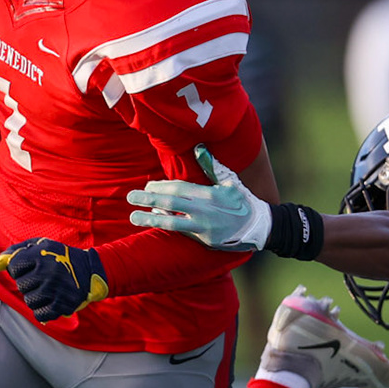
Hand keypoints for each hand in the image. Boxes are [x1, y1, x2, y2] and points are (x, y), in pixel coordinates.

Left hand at [0, 238, 108, 321]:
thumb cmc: (58, 256)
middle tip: (44, 278)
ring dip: (36, 297)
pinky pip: (39, 315)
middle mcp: (47, 272)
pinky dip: (43, 311)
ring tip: (49, 289)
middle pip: (21, 286)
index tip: (32, 267)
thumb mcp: (38, 246)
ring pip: (29, 301)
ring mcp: (55, 290)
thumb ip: (13, 253)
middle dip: (29, 283)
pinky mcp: (62, 305)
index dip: (20, 269)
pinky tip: (52, 301)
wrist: (91, 270)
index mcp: (40, 254)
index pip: (14, 268)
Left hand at [125, 145, 272, 250]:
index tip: (147, 186)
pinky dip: (167, 225)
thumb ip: (212, 166)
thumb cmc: (242, 201)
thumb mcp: (230, 181)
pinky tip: (154, 220)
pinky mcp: (204, 239)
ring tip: (133, 217)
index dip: (160, 187)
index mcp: (209, 194)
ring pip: (172, 222)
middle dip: (148, 199)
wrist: (258, 227)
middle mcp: (204, 210)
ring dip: (150, 219)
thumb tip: (199, 148)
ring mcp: (203, 226)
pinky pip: (181, 231)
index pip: (179, 188)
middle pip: (170, 203)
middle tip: (130, 197)